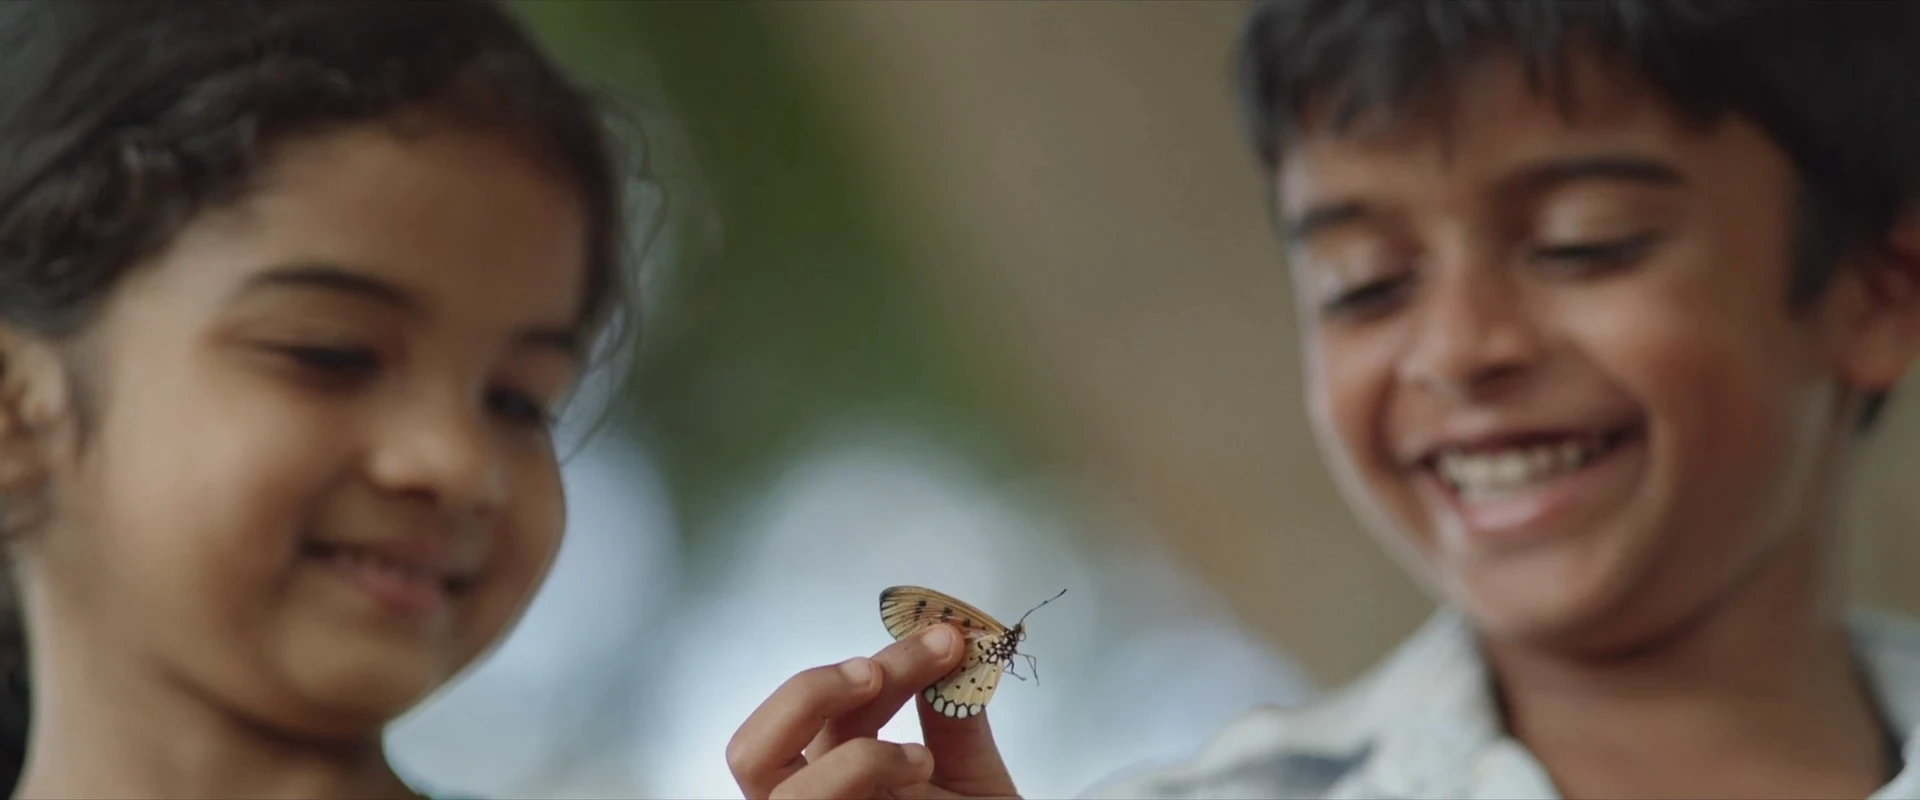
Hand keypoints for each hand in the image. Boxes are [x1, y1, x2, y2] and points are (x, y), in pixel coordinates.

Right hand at [727, 624, 1021, 799]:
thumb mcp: (975, 777)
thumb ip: (956, 717)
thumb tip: (954, 644)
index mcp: (836, 775)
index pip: (822, 709)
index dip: (878, 664)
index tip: (944, 637)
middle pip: (752, 750)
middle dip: (806, 694)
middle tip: (874, 673)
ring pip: (772, 793)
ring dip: (848, 755)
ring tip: (918, 755)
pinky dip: (862, 777)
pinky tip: (920, 772)